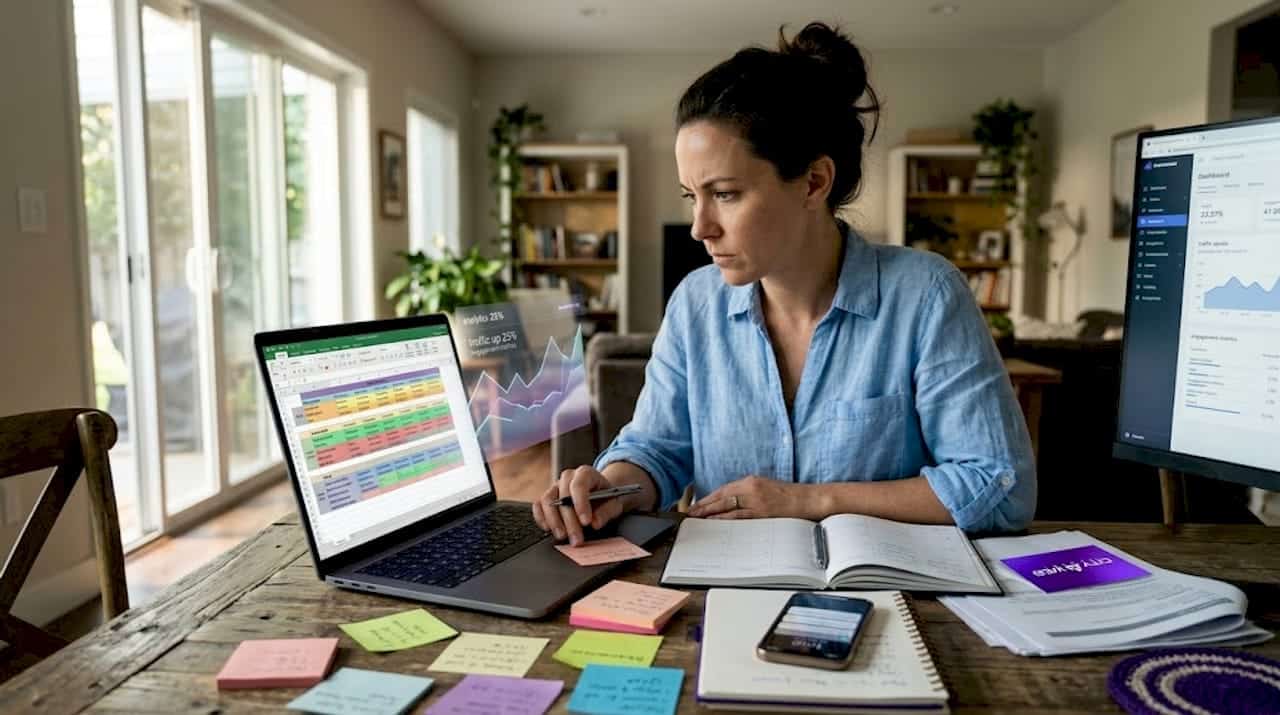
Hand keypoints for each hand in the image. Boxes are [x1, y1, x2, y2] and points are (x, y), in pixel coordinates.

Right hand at [531, 466, 627, 545]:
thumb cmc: (606, 498)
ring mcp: (556, 486)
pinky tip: (549, 529)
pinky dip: (541, 518)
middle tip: (577, 539)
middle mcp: (568, 477)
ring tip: (563, 536)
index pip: (579, 485)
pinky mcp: (548, 498)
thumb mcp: (614, 504)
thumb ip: (606, 512)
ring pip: (547, 500)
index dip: (581, 504)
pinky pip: (538, 506)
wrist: (600, 496)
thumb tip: (595, 522)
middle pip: (563, 496)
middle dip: (570, 521)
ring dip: (554, 521)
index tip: (586, 522)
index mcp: (586, 473)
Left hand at [686, 475, 817, 519]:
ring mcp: (756, 501)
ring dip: (710, 514)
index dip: (708, 498)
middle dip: (704, 506)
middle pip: (721, 497)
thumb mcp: (766, 488)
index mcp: (751, 481)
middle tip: (690, 514)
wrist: (810, 499)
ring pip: (727, 508)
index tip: (697, 505)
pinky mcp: (763, 513)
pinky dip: (725, 520)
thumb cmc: (789, 496)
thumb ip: (748, 493)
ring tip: (697, 521)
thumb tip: (729, 504)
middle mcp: (751, 488)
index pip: (723, 490)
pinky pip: (739, 518)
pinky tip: (715, 524)